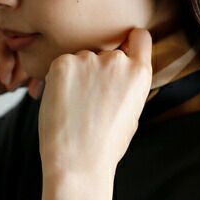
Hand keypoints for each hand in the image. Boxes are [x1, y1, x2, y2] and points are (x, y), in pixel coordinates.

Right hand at [0, 3, 40, 107]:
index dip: (43, 53)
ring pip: (15, 32)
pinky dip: (5, 59)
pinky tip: (4, 78)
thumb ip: (34, 62)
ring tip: (16, 82)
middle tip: (32, 83)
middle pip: (28, 27)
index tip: (39, 82)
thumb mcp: (16, 72)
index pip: (36, 27)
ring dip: (20, 59)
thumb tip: (58, 58)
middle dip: (33, 57)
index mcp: (6, 19)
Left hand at [37, 28, 152, 180]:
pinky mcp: (62, 63)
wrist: (78, 162)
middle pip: (105, 53)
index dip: (130, 42)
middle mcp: (117, 60)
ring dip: (77, 75)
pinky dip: (59, 80)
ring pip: (81, 60)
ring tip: (75, 107)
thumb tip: (118, 72)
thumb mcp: (131, 114)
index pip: (140, 37)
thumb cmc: (106, 146)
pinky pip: (62, 65)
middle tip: (89, 100)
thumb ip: (127, 86)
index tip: (122, 50)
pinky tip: (62, 103)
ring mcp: (88, 59)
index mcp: (139, 73)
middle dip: (97, 70)